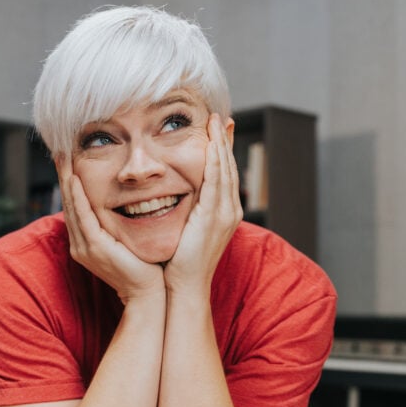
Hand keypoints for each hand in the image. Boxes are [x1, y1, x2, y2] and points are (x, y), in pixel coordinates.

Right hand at [58, 155, 163, 302]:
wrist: (148, 294)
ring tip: (63, 158)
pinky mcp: (95, 248)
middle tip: (61, 151)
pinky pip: (83, 217)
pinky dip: (78, 197)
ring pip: (72, 207)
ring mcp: (85, 248)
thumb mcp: (126, 241)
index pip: (75, 207)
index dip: (70, 183)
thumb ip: (119, 224)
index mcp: (86, 243)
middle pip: (69, 204)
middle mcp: (80, 245)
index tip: (70, 160)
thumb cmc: (144, 268)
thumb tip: (128, 203)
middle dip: (64, 176)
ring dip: (67, 181)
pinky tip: (75, 179)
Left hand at [165, 113, 241, 293]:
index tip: (218, 133)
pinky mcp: (214, 216)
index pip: (225, 176)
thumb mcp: (187, 232)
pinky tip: (211, 144)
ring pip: (226, 170)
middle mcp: (230, 212)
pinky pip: (216, 181)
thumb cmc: (180, 265)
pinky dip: (215, 160)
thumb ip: (186, 214)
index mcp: (224, 215)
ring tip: (216, 122)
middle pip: (230, 168)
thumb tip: (175, 202)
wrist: (185, 288)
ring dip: (221, 144)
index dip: (223, 153)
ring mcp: (225, 214)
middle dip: (225, 142)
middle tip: (221, 119)